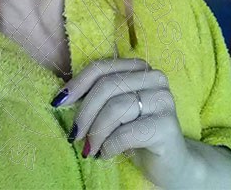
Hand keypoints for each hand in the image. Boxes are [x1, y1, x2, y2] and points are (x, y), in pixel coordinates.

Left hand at [51, 58, 194, 188]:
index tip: (59, 103)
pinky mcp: (167, 125)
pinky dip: (110, 145)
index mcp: (139, 67)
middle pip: (107, 86)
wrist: (171, 163)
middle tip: (75, 135)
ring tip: (90, 148)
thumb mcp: (115, 109)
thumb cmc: (136, 133)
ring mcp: (164, 99)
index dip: (77, 84)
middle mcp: (154, 78)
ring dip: (96, 132)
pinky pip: (127, 132)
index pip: (102, 68)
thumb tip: (62, 97)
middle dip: (85, 113)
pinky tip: (106, 154)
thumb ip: (97, 96)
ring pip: (116, 108)